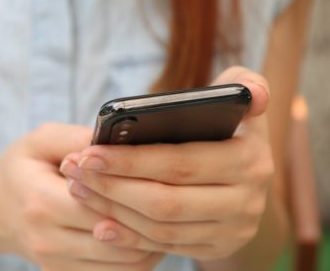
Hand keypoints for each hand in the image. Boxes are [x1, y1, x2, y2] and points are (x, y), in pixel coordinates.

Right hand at [0, 123, 162, 269]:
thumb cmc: (23, 168)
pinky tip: (150, 232)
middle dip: (153, 218)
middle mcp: (48, 241)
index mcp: (41, 202)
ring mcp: (57, 264)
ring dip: (154, 241)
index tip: (163, 174)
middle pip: (120, 238)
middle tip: (177, 196)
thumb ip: (78, 138)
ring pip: (126, 264)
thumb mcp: (42, 140)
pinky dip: (140, 256)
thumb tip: (120, 139)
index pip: (103, 204)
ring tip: (169, 215)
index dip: (137, 190)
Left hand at [60, 67, 273, 260]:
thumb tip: (254, 95)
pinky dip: (130, 236)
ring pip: (161, 227)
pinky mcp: (217, 248)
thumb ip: (244, 82)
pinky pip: (166, 247)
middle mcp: (247, 201)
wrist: (246, 175)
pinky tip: (101, 222)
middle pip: (166, 201)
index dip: (131, 160)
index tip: (89, 152)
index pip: (180, 163)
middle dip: (113, 187)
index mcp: (250, 159)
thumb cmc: (228, 126)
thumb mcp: (240, 99)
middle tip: (75, 171)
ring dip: (114, 210)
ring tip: (80, 189)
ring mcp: (233, 230)